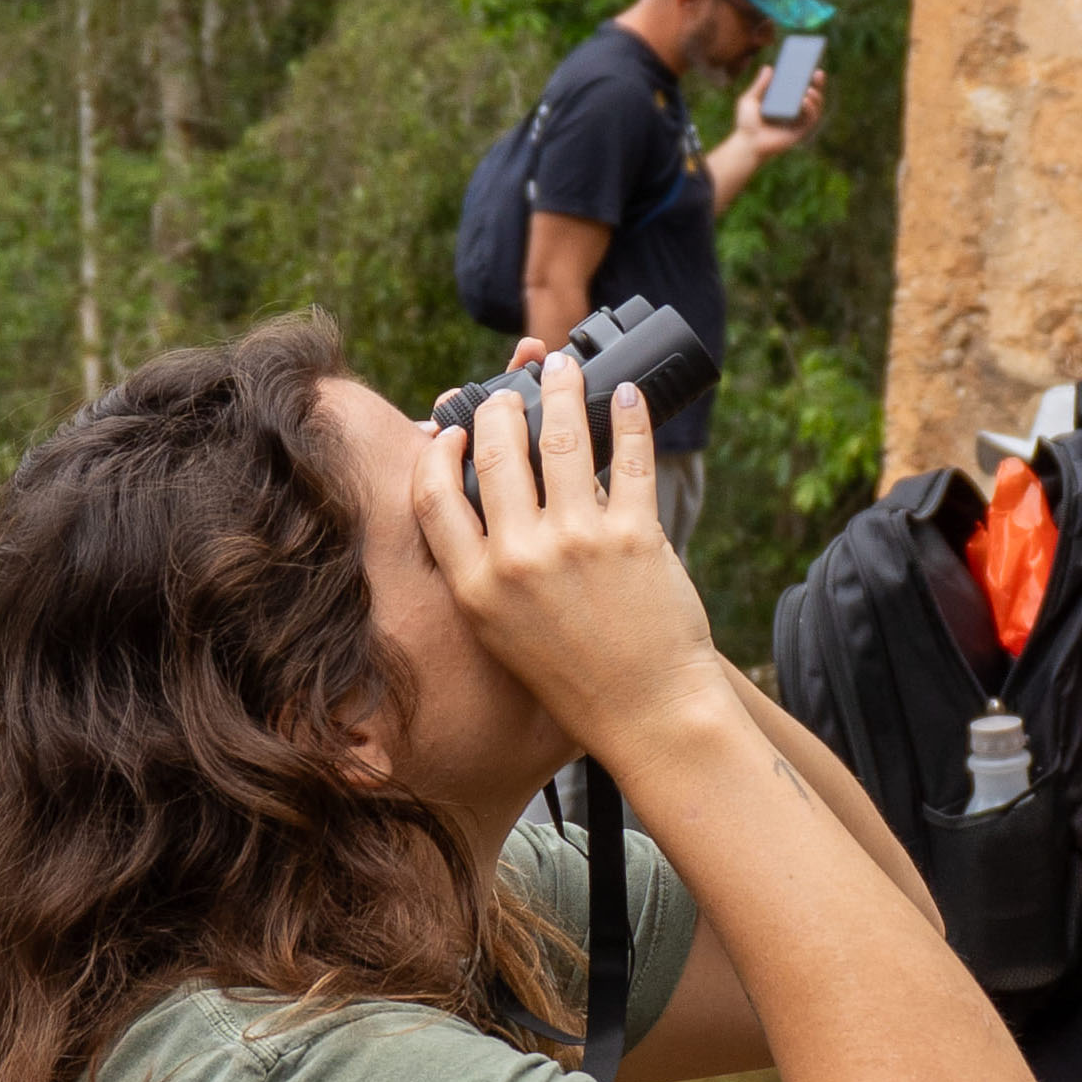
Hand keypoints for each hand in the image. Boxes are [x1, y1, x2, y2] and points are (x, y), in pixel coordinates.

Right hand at [414, 351, 725, 774]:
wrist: (648, 711)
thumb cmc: (575, 673)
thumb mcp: (502, 629)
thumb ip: (485, 567)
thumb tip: (487, 492)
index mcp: (476, 587)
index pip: (433, 496)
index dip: (440, 450)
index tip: (452, 428)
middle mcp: (519, 560)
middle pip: (496, 454)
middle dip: (501, 407)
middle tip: (512, 391)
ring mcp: (578, 544)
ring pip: (560, 438)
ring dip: (561, 391)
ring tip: (564, 370)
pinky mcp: (636, 535)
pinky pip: (629, 457)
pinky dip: (629, 417)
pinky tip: (626, 396)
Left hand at [718, 64, 824, 170]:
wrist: (746, 143)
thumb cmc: (746, 123)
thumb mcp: (750, 99)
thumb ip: (759, 85)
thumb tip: (768, 68)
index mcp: (784, 100)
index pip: (799, 85)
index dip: (807, 75)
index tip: (810, 63)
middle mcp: (794, 109)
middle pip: (811, 94)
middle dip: (818, 83)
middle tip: (818, 72)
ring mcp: (798, 120)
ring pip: (815, 106)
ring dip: (816, 97)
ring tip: (809, 89)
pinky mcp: (800, 132)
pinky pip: (810, 119)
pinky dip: (810, 109)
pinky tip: (804, 101)